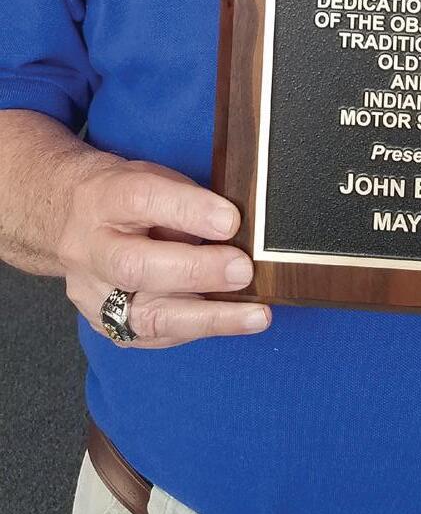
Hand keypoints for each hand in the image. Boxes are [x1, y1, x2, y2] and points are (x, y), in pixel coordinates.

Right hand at [58, 156, 270, 346]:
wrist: (72, 221)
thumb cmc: (125, 196)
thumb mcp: (152, 177)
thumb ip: (187, 200)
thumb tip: (237, 228)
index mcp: (103, 198)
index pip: (142, 200)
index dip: (188, 210)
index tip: (231, 220)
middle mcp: (90, 249)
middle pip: (135, 266)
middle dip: (196, 271)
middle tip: (243, 270)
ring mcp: (92, 293)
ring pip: (145, 316)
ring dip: (207, 318)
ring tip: (254, 316)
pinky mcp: (103, 325)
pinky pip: (151, 336)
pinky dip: (195, 329)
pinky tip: (229, 323)